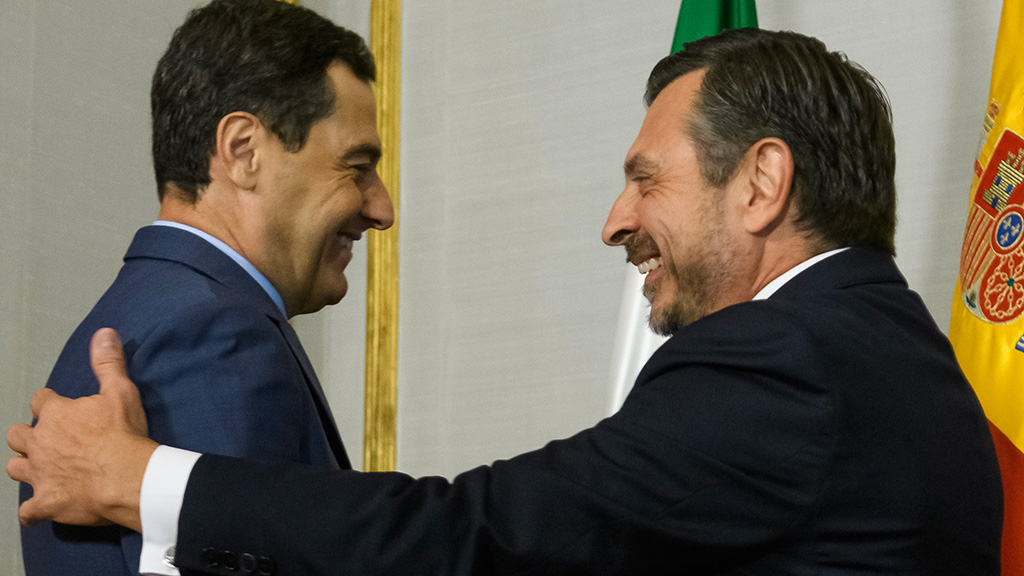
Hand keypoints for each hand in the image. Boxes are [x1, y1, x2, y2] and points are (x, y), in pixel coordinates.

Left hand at [6, 328, 156, 531]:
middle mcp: (40, 443)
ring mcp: (40, 474)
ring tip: (41, 469)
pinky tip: (39, 509)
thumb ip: (108, 362)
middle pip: (17, 435)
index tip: (62, 409)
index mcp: (56, 415)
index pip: (40, 401)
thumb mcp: (121, 391)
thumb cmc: (124, 434)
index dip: (50, 404)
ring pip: (16, 469)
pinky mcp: (46, 502)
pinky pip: (28, 511)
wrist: (128, 477)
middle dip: (28, 436)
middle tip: (48, 440)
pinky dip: (33, 511)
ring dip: (26, 467)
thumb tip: (103, 333)